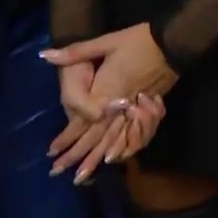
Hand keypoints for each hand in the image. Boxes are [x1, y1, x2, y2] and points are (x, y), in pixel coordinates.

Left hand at [43, 25, 176, 182]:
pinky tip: (115, 158)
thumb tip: (45, 55)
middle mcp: (118, 107)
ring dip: (97, 158)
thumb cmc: (137, 41)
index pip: (82, 122)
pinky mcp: (146, 109)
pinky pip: (131, 135)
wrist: (172, 42)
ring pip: (113, 140)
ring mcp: (134, 110)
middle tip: (59, 173)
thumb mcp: (105, 42)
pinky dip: (122, 148)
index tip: (52, 154)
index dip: (66, 139)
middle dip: (78, 156)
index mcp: (106, 92)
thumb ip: (75, 52)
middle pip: (96, 137)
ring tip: (83, 176)